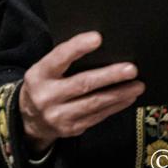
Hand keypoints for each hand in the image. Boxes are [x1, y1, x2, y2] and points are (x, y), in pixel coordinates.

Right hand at [17, 31, 144, 153]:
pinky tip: (128, 98)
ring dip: (119, 94)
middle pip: (82, 84)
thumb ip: (64, 62)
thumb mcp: (44, 70)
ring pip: (94, 103)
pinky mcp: (72, 129)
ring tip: (138, 85)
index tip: (98, 37)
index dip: (78, 47)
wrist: (29, 119)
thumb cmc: (44, 84)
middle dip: (109, 76)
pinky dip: (115, 106)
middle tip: (131, 69)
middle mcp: (47, 96)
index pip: (59, 58)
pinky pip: (98, 116)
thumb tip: (99, 48)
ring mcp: (59, 115)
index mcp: (39, 74)